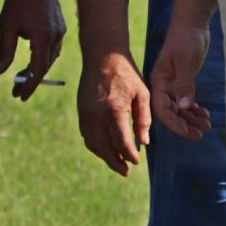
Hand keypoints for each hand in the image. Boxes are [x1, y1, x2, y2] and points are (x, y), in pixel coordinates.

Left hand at [0, 0, 65, 99]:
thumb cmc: (18, 0)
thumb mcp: (7, 25)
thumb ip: (5, 50)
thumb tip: (0, 72)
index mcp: (43, 38)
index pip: (37, 70)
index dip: (29, 85)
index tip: (20, 97)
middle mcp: (56, 36)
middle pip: (44, 66)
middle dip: (31, 80)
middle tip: (17, 91)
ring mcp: (61, 30)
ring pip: (50, 57)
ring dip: (37, 69)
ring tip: (22, 78)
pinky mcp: (60, 25)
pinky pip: (53, 47)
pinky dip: (42, 56)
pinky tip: (32, 58)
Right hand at [77, 51, 150, 175]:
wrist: (102, 54)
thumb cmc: (126, 72)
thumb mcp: (142, 93)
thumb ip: (144, 119)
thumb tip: (144, 143)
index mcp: (114, 109)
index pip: (121, 142)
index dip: (129, 155)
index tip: (137, 161)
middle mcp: (97, 114)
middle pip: (103, 148)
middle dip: (114, 162)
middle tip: (126, 171)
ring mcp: (86, 112)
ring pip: (92, 143)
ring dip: (103, 155)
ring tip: (116, 161)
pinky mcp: (81, 110)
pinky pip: (86, 134)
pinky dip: (95, 145)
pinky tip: (105, 147)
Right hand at [149, 22, 211, 139]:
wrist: (192, 24)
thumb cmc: (187, 40)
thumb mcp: (187, 62)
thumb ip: (185, 85)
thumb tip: (185, 108)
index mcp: (159, 81)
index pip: (162, 109)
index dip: (174, 123)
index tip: (188, 132)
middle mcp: (163, 85)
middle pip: (171, 112)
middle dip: (184, 125)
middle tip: (200, 135)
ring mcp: (173, 84)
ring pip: (180, 108)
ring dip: (192, 118)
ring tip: (207, 125)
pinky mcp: (182, 81)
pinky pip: (186, 101)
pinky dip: (195, 109)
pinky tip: (205, 114)